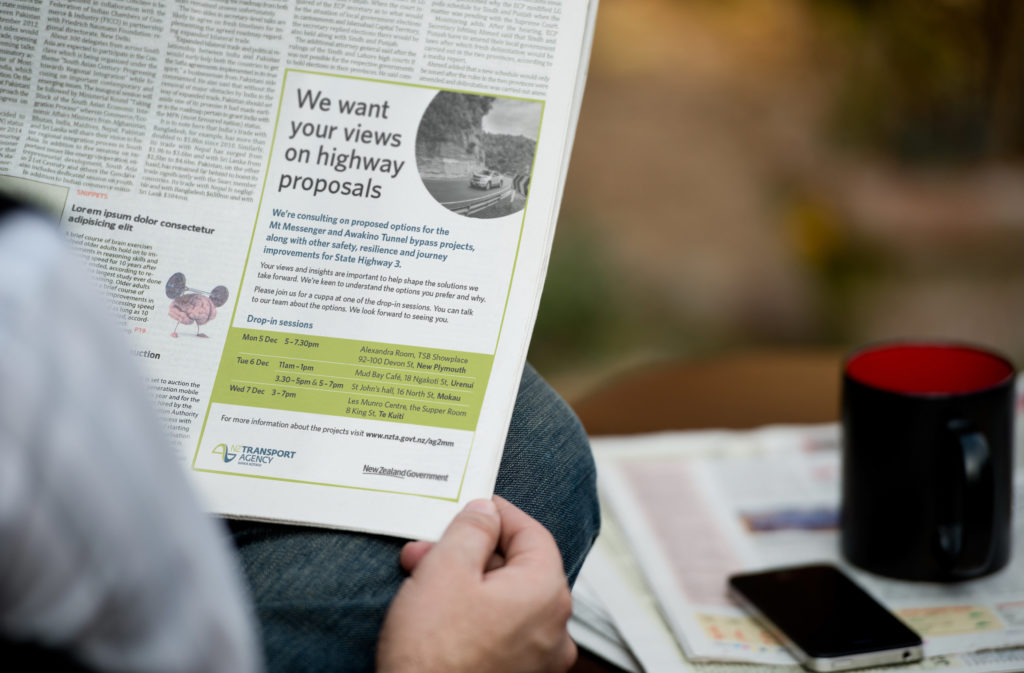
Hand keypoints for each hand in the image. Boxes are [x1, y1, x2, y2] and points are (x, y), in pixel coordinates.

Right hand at [376, 496, 575, 672]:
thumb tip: (486, 512)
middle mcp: (554, 628)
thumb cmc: (434, 654)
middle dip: (469, 551)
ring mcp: (538, 659)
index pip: (532, 533)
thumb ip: (471, 530)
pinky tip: (436, 612)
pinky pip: (500, 630)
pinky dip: (473, 613)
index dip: (498, 514)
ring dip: (464, 581)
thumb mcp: (446, 570)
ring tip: (421, 577)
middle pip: (515, 568)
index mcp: (547, 594)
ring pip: (504, 600)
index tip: (473, 506)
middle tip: (428, 547)